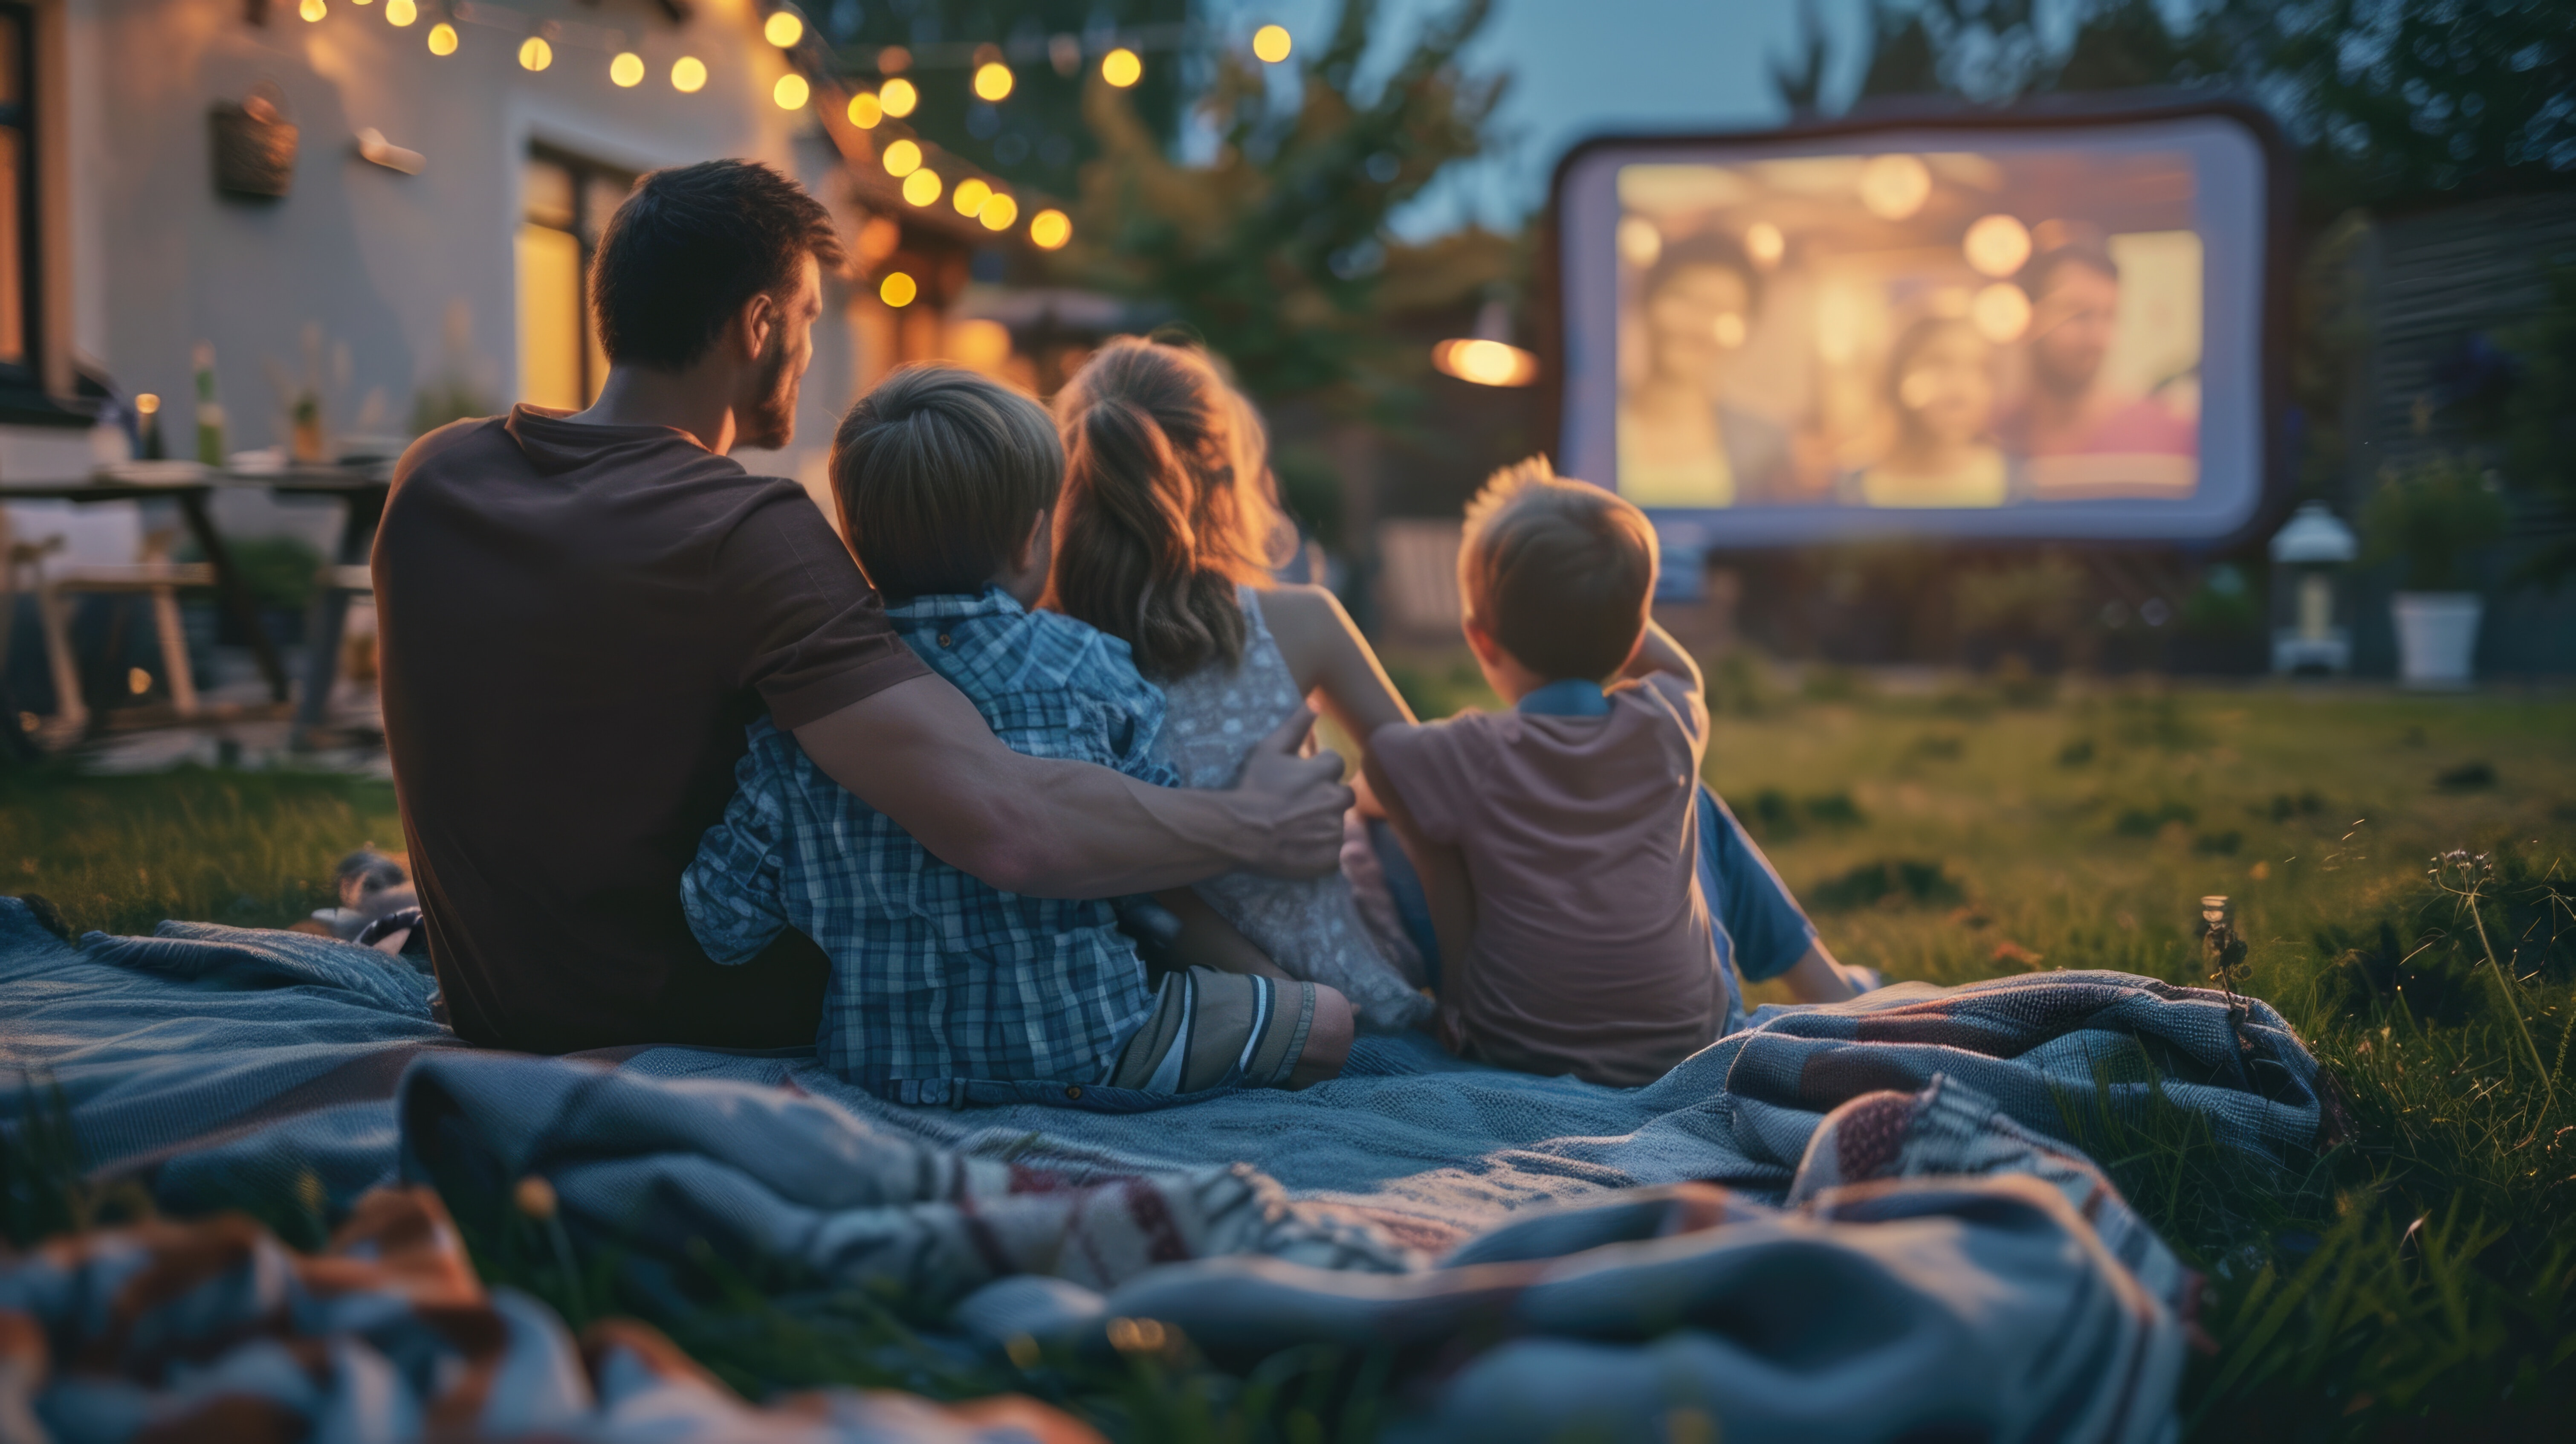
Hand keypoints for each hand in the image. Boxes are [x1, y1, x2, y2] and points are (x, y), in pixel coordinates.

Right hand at [1228, 706, 1354, 878]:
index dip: (1318, 771)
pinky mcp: (1330, 856)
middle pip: (1343, 795)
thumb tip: (1316, 702)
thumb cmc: (1253, 787)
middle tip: (1300, 807)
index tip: (1300, 781)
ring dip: (1323, 823)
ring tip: (1296, 828)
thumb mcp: (1269, 749)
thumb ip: (1296, 726)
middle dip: (1326, 798)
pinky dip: (1320, 849)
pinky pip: (1333, 850)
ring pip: (1338, 823)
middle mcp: (1335, 798)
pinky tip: (1300, 845)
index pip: (1335, 763)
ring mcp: (1334, 829)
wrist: (1240, 830)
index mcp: (1324, 771)